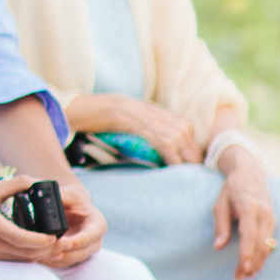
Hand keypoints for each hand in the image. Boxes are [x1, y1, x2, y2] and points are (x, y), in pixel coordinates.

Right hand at [0, 176, 62, 264]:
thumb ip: (17, 185)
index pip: (23, 239)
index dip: (44, 240)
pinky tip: (38, 248)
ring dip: (40, 255)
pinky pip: (15, 261)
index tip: (56, 234)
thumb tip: (40, 183)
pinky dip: (29, 256)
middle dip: (48, 249)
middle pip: (27, 253)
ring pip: (23, 260)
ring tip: (55, 244)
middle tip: (63, 240)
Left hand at [45, 174, 109, 266]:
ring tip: (41, 255)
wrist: (69, 208)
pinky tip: (39, 257)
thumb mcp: (69, 194)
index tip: (65, 242)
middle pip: (82, 252)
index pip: (91, 235)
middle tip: (49, 252)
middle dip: (65, 253)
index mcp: (97, 224)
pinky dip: (52, 262)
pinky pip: (64, 264)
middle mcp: (94, 240)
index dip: (79, 240)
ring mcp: (85, 250)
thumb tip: (48, 202)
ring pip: (72, 260)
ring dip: (57, 259)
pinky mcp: (73, 256)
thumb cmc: (71, 199)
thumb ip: (62, 196)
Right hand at [72, 92, 202, 165]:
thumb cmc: (99, 117)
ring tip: (189, 172)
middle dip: (193, 152)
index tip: (196, 161)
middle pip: (184, 131)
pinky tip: (174, 166)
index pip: (183, 125)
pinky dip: (171, 155)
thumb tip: (156, 147)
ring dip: (185, 155)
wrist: (82, 108)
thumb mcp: (125, 121)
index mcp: (150, 110)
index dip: (192, 144)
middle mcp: (152, 111)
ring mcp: (145, 116)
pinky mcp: (138, 123)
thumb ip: (141, 128)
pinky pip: (162, 141)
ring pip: (177, 136)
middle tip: (197, 172)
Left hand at [211, 155, 277, 279]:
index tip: (243, 266)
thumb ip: (220, 224)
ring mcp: (271, 218)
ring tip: (246, 275)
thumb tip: (217, 246)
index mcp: (249, 207)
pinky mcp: (273, 222)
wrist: (251, 174)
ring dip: (259, 262)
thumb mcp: (220, 203)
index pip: (249, 233)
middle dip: (252, 262)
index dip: (247, 251)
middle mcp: (264, 213)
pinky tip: (256, 265)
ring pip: (267, 245)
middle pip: (261, 243)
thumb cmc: (231, 190)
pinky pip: (270, 242)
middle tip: (239, 277)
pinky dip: (263, 255)